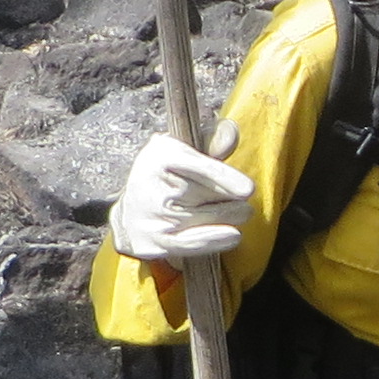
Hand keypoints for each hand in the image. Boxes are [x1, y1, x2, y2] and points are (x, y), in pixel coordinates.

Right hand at [111, 134, 255, 264]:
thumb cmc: (170, 176)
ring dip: (231, 217)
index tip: (247, 190)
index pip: (201, 168)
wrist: (131, 212)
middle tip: (236, 200)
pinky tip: (233, 236)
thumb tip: (230, 135)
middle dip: (232, 198)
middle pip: (213, 194)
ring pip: (210, 218)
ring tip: (236, 213)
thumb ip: (213, 140)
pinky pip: (193, 243)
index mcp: (163, 155)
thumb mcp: (187, 151)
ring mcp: (153, 215)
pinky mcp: (153, 241)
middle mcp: (154, 184)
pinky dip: (215, 240)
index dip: (226, 179)